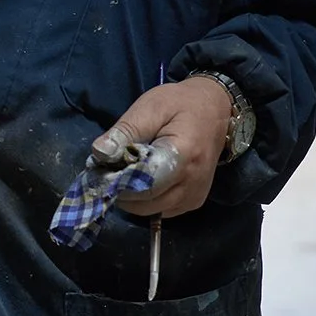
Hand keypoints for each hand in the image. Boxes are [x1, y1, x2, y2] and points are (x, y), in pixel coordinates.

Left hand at [95, 76, 231, 218]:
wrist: (215, 111)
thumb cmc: (180, 105)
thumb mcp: (149, 108)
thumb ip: (126, 132)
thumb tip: (99, 153)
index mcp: (183, 156)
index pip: (143, 183)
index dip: (117, 180)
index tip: (100, 168)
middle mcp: (192, 183)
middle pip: (145, 202)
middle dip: (120, 189)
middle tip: (107, 170)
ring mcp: (195, 197)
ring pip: (150, 210)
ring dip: (130, 197)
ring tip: (123, 172)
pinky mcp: (194, 202)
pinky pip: (161, 210)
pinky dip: (145, 200)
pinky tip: (139, 179)